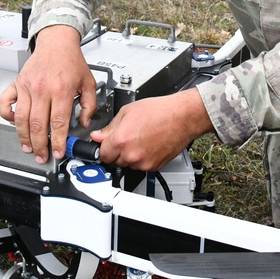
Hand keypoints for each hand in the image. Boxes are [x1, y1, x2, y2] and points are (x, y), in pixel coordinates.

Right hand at [0, 25, 95, 163]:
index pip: (58, 122)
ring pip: (21, 118)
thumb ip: (89, 105)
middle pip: (38, 125)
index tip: (58, 152)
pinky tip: (14, 124)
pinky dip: (6, 115)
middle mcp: (42, 89)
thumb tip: (83, 123)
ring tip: (28, 148)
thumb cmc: (71, 61)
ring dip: (23, 137)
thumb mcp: (88, 82)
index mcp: (62, 90)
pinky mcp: (17, 83)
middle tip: (42, 156)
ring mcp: (27, 87)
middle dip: (40, 145)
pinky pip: (5, 102)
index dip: (58, 141)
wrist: (57, 42)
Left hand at [90, 89, 213, 169]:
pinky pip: (141, 166)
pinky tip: (148, 145)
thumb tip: (97, 136)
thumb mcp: (128, 112)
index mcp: (121, 139)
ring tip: (140, 139)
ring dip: (129, 156)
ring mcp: (143, 163)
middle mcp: (131, 154)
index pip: (102, 154)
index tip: (107, 144)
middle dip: (116, 151)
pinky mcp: (154, 167)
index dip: (104, 147)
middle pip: (114, 161)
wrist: (182, 117)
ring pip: (127, 165)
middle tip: (127, 138)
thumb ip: (110, 127)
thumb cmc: (159, 111)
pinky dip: (142, 159)